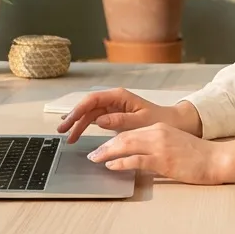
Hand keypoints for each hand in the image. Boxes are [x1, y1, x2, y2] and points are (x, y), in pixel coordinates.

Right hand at [55, 88, 201, 142]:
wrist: (172, 123)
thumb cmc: (159, 120)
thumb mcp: (141, 122)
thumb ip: (120, 120)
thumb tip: (100, 120)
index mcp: (119, 96)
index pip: (93, 100)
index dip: (78, 110)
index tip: (69, 121)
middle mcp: (114, 100)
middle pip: (88, 107)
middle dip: (74, 117)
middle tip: (62, 131)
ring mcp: (113, 108)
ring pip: (90, 114)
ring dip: (78, 124)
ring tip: (68, 137)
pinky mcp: (114, 116)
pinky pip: (95, 120)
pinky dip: (85, 126)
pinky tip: (76, 132)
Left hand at [86, 123, 234, 184]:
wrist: (216, 158)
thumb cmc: (198, 156)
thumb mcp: (174, 145)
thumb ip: (157, 148)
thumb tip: (138, 159)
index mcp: (160, 129)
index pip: (130, 133)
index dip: (113, 140)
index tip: (102, 148)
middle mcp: (157, 133)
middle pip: (124, 137)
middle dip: (105, 146)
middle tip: (92, 154)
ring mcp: (160, 146)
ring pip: (126, 145)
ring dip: (107, 153)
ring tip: (95, 159)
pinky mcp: (163, 160)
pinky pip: (136, 160)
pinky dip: (121, 162)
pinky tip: (111, 166)